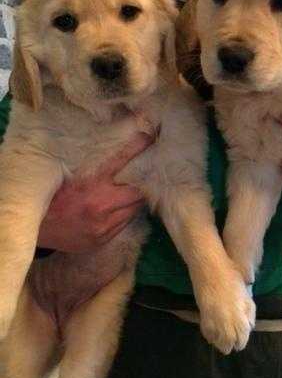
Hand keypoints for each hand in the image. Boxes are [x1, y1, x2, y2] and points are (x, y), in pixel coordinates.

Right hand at [37, 132, 154, 252]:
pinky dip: (123, 214)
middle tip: (143, 175)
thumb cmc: (53, 196)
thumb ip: (93, 165)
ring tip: (127, 192)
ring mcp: (103, 226)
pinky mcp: (103, 239)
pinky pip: (124, 224)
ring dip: (133, 200)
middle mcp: (100, 205)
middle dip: (141, 183)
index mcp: (90, 183)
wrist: (35, 229)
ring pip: (133, 209)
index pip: (122, 159)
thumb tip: (116, 144)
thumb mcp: (69, 173)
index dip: (139, 147)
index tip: (150, 138)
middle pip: (137, 191)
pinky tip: (115, 209)